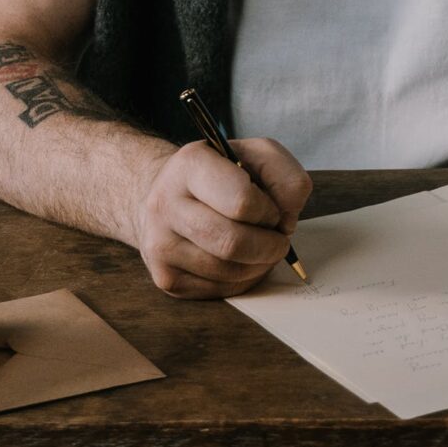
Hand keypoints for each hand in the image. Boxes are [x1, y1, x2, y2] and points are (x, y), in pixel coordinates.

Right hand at [132, 137, 311, 298]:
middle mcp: (165, 203)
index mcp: (190, 164)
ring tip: (259, 245)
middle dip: (269, 245)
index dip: (268, 211)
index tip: (270, 209)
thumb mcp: (258, 155)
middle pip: (233, 243)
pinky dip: (243, 279)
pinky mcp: (166, 277)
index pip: (241, 202)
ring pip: (229, 272)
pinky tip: (240, 260)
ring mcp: (160, 244)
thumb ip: (286, 176)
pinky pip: (221, 290)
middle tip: (275, 236)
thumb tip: (287, 221)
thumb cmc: (222, 175)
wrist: (170, 194)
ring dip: (260, 264)